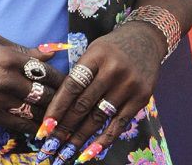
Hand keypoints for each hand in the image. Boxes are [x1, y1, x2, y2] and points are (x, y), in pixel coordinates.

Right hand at [0, 34, 65, 135]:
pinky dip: (32, 128)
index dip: (62, 80)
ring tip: (61, 119)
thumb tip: (52, 51)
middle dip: (59, 100)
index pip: (46, 72)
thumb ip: (24, 50)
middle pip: (44, 94)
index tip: (70, 85)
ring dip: (49, 116)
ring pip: (33, 112)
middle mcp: (5, 79)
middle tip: (70, 104)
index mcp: (9, 57)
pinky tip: (42, 129)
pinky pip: (17, 124)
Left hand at [34, 22, 165, 163]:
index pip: (72, 86)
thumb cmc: (112, 47)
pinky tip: (90, 152)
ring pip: (99, 117)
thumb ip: (79, 73)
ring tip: (66, 152)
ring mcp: (129, 85)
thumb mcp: (93, 50)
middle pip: (84, 104)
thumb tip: (58, 107)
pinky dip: (104, 140)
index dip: (57, 108)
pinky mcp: (141, 98)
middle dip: (65, 127)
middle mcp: (113, 70)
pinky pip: (119, 124)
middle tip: (50, 145)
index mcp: (96, 55)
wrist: (146, 39)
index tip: (45, 127)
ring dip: (80, 138)